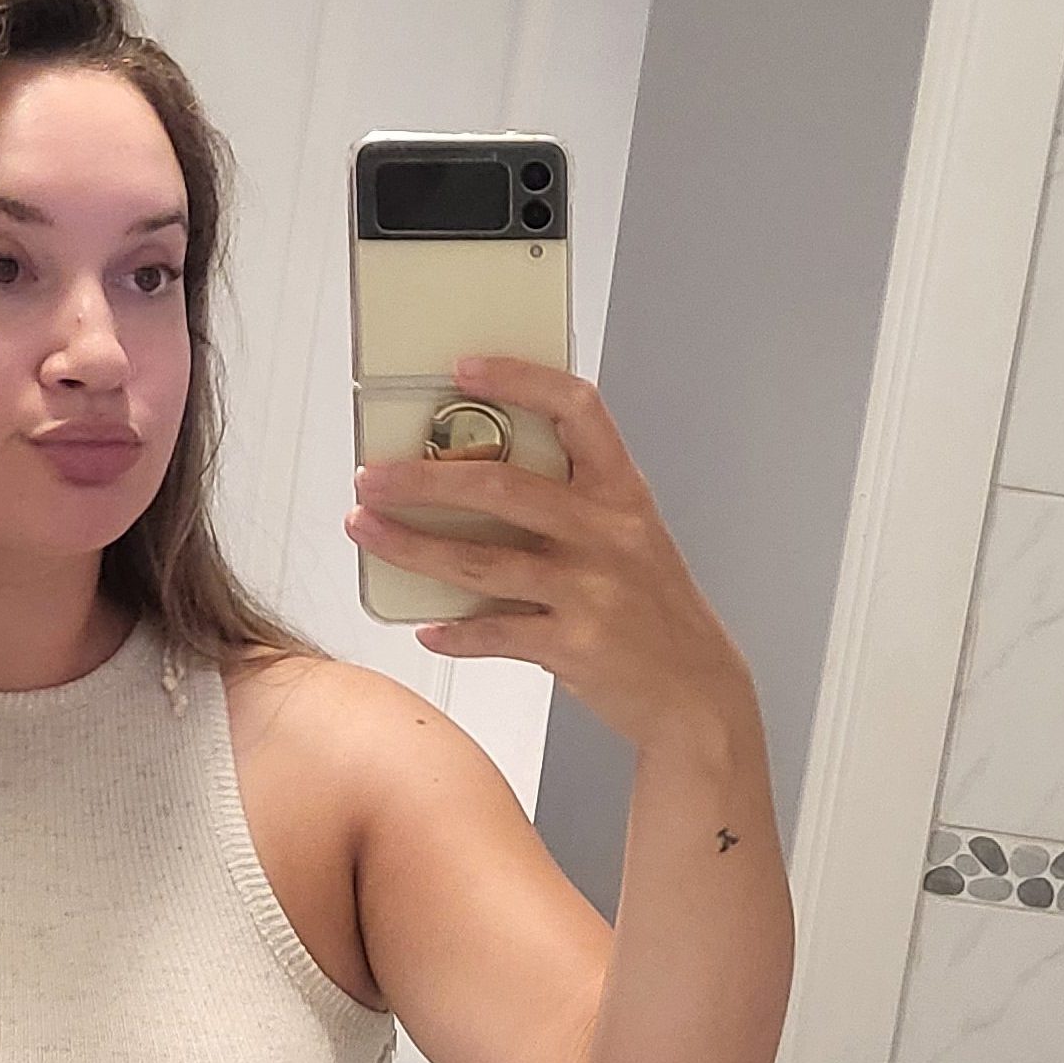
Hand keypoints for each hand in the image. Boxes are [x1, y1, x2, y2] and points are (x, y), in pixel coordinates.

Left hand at [344, 352, 752, 747]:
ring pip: (481, 560)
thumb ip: (573, 507)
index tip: (464, 370)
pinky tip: (426, 627)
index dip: (519, 379)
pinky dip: (455, 632)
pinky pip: (494, 632)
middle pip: (501, 487)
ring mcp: (590, 590)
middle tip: (373, 477)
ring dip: (412, 545)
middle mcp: (607, 534)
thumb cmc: (655, 612)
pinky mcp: (572, 645)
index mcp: (622, 493)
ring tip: (367, 530)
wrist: (696, 692)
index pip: (576, 409)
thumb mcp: (631, 540)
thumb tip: (477, 485)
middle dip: (423, 479)